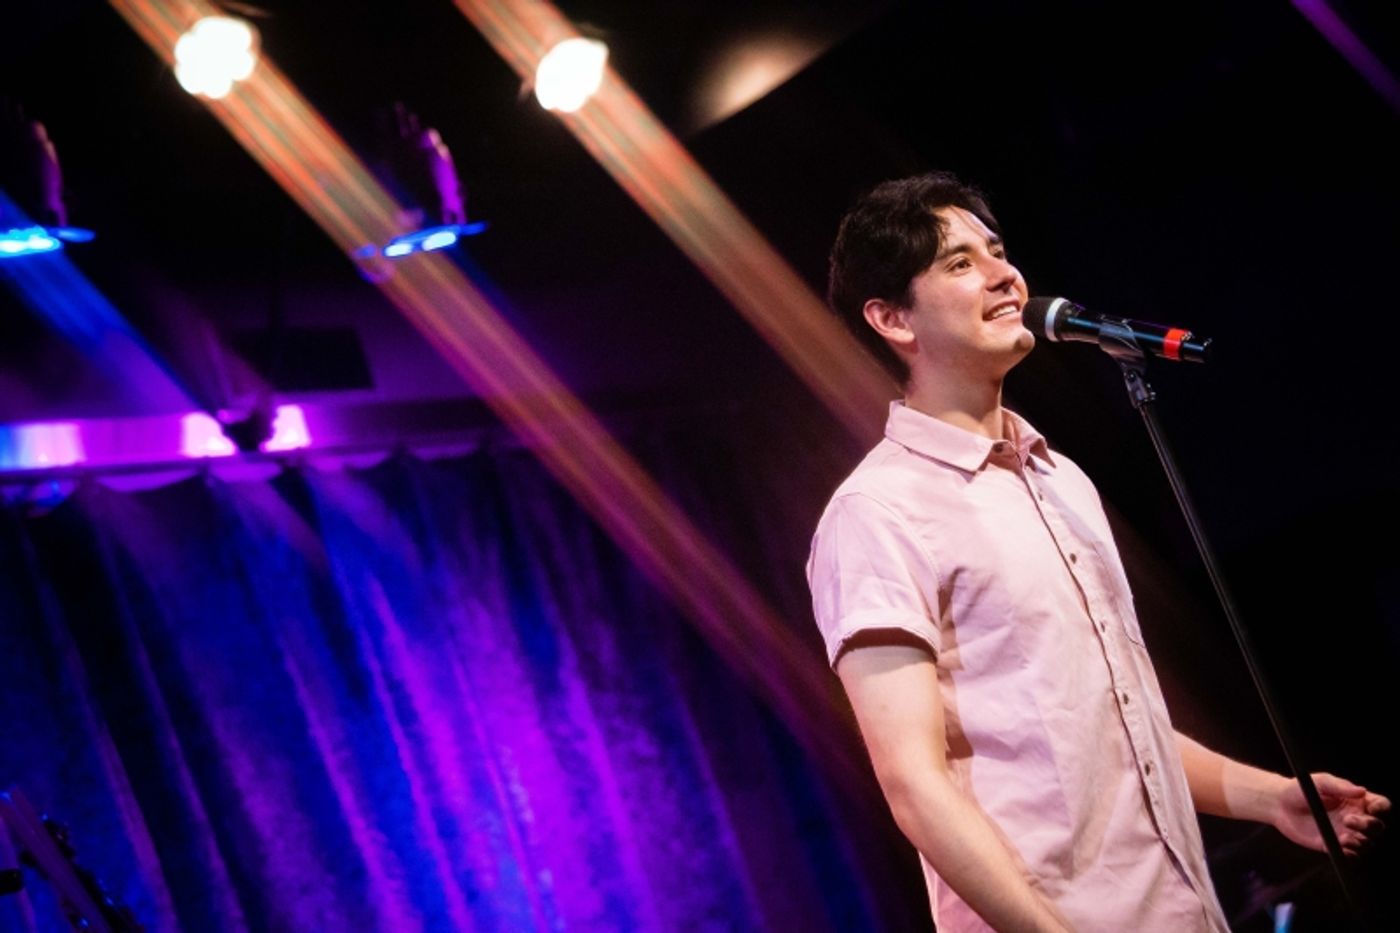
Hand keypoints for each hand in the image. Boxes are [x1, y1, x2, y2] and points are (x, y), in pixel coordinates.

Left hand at [1272, 772, 1389, 855]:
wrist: (1279, 804)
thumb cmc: (1301, 789)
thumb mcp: (1320, 783)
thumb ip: (1340, 787)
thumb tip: (1362, 791)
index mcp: (1356, 800)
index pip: (1380, 805)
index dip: (1382, 807)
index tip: (1371, 808)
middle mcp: (1355, 817)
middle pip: (1377, 827)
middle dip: (1368, 826)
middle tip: (1347, 820)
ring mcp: (1346, 833)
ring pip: (1367, 843)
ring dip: (1360, 843)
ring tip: (1344, 837)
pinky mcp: (1334, 846)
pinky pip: (1351, 855)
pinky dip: (1351, 855)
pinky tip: (1341, 848)